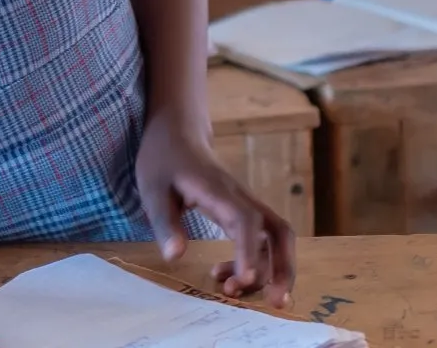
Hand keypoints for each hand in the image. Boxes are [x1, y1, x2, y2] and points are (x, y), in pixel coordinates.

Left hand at [135, 113, 295, 308]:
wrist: (177, 133)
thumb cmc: (164, 159)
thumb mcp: (152, 189)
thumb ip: (163, 222)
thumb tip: (175, 256)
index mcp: (218, 190)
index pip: (245, 220)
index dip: (249, 250)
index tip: (245, 280)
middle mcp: (240, 198)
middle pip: (278, 231)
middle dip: (283, 267)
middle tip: (276, 302)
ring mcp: (245, 205)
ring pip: (275, 238)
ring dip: (271, 270)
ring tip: (238, 295)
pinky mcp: (242, 213)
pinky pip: (261, 240)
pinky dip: (253, 263)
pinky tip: (226, 277)